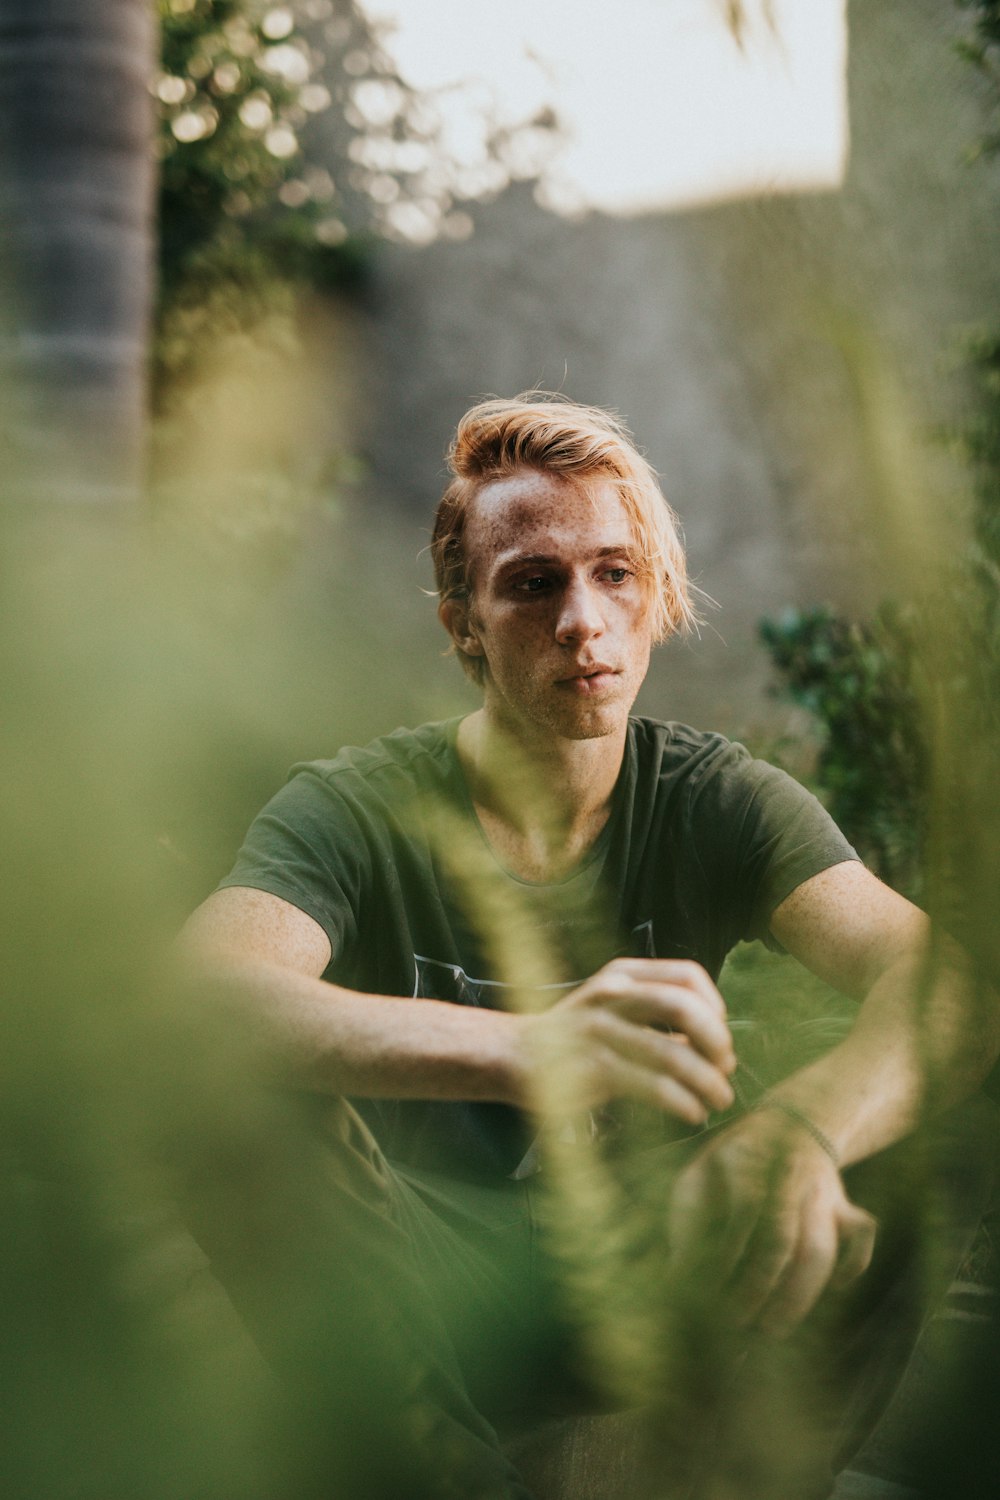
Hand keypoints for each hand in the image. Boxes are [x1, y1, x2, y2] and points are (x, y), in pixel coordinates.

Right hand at [520, 958, 736, 1124]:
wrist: (515, 1054)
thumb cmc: (576, 1035)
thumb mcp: (612, 1005)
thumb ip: (655, 1013)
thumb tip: (716, 1045)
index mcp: (622, 974)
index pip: (686, 975)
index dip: (714, 1004)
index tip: (719, 1034)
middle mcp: (611, 994)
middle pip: (683, 1006)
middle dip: (715, 1040)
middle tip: (726, 1067)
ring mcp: (599, 1030)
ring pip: (672, 1052)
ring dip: (707, 1081)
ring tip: (719, 1098)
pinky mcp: (592, 1068)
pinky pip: (652, 1086)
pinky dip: (682, 1102)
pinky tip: (692, 1112)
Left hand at [667, 1108, 876, 1334]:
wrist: (787, 1125)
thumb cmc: (730, 1163)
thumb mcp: (700, 1174)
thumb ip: (688, 1216)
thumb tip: (680, 1274)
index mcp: (750, 1159)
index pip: (746, 1208)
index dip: (728, 1252)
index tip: (708, 1287)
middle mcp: (792, 1176)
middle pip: (785, 1237)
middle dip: (763, 1287)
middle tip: (741, 1322)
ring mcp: (823, 1191)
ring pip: (823, 1247)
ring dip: (799, 1294)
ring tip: (774, 1327)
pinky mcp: (843, 1205)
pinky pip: (862, 1234)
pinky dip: (852, 1263)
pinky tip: (833, 1289)